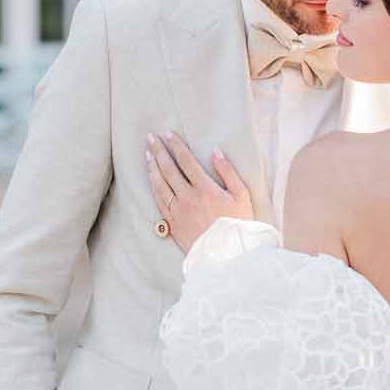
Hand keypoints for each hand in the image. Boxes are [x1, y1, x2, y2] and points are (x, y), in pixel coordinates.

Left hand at [146, 131, 253, 253]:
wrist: (227, 255)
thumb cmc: (239, 224)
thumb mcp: (242, 196)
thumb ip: (228, 172)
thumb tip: (215, 152)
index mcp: (205, 189)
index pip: (186, 161)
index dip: (176, 146)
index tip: (167, 134)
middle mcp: (188, 197)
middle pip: (169, 169)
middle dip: (159, 151)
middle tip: (150, 138)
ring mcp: (178, 211)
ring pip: (160, 184)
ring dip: (152, 167)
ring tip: (146, 154)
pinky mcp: (173, 223)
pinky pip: (159, 201)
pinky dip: (152, 186)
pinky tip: (150, 178)